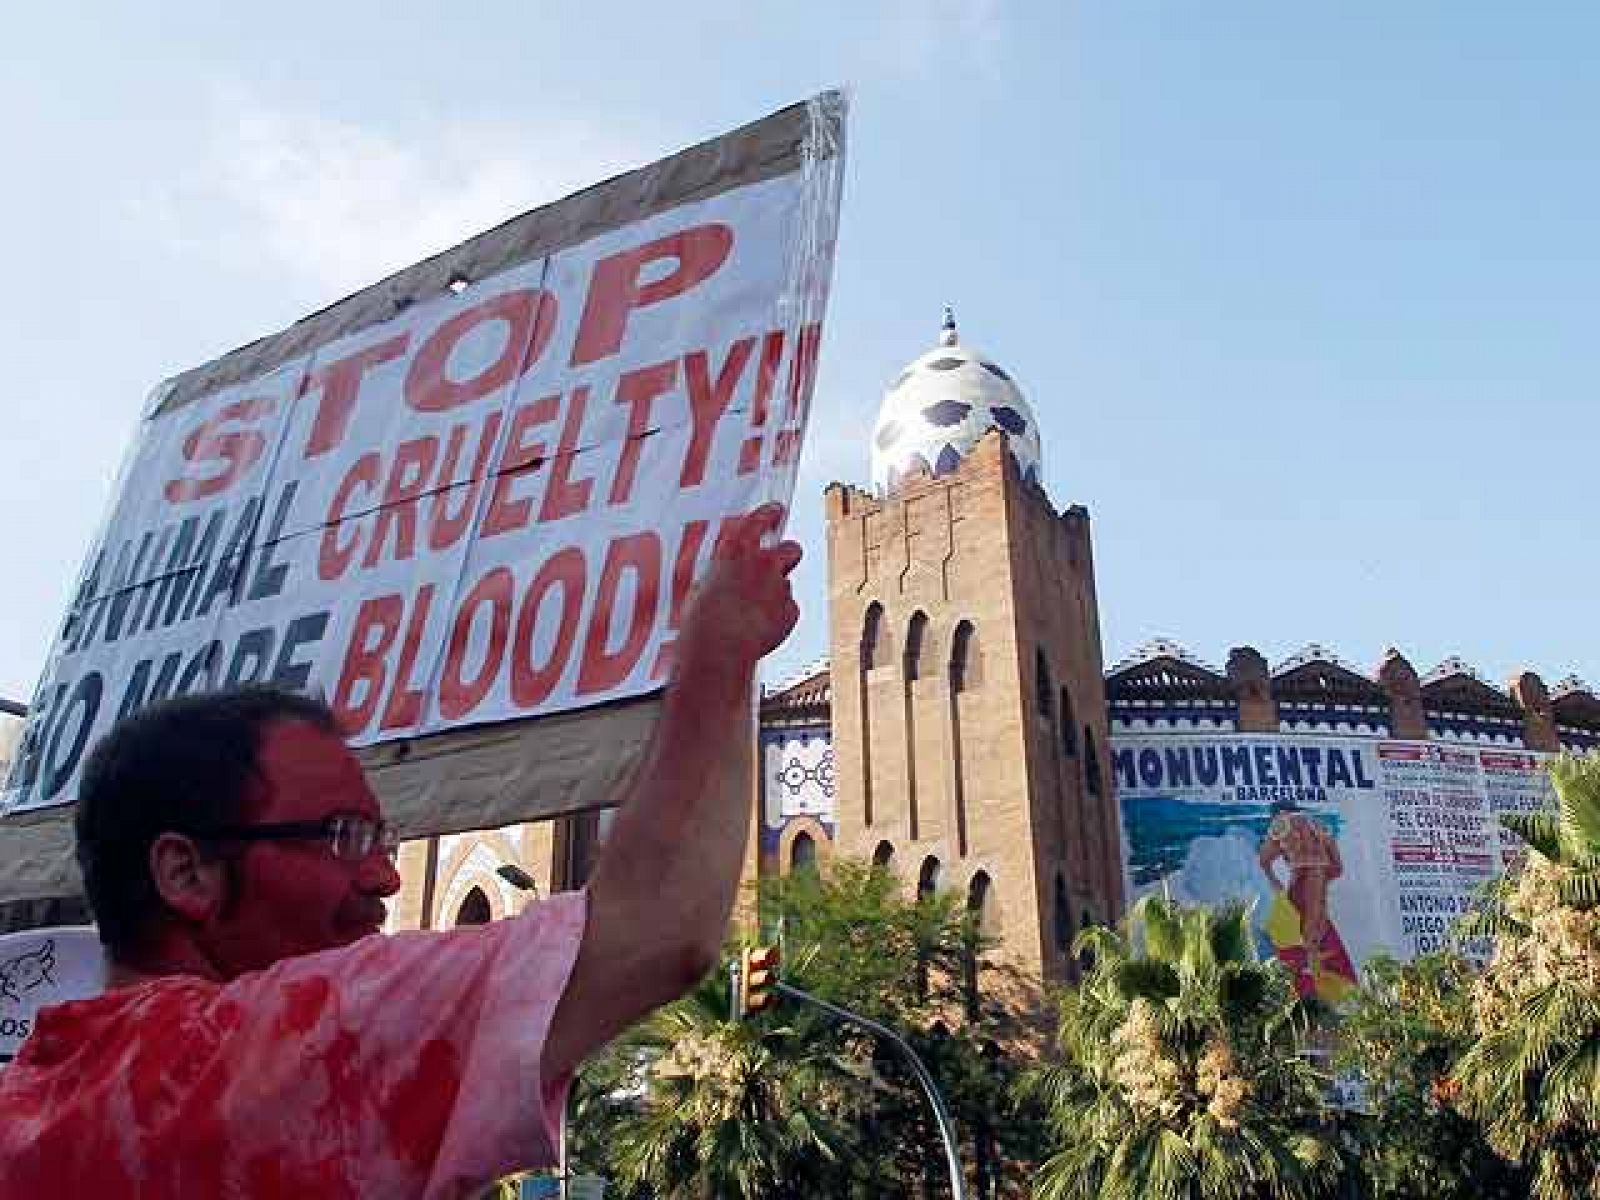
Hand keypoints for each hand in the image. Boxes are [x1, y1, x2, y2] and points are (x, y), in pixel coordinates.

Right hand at [676, 503, 801, 678]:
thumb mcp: (699, 588)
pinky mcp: (788, 612)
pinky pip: (788, 610)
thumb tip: (718, 581)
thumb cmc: (701, 619)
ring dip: (775, 592)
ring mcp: (778, 587)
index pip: (758, 521)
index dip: (769, 515)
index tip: (775, 510)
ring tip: (758, 607)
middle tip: (779, 559)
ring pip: (786, 582)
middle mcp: (761, 564)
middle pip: (789, 549)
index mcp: (735, 551)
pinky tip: (761, 627)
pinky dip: (779, 617)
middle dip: (786, 554)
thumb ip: (717, 577)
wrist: (718, 647)